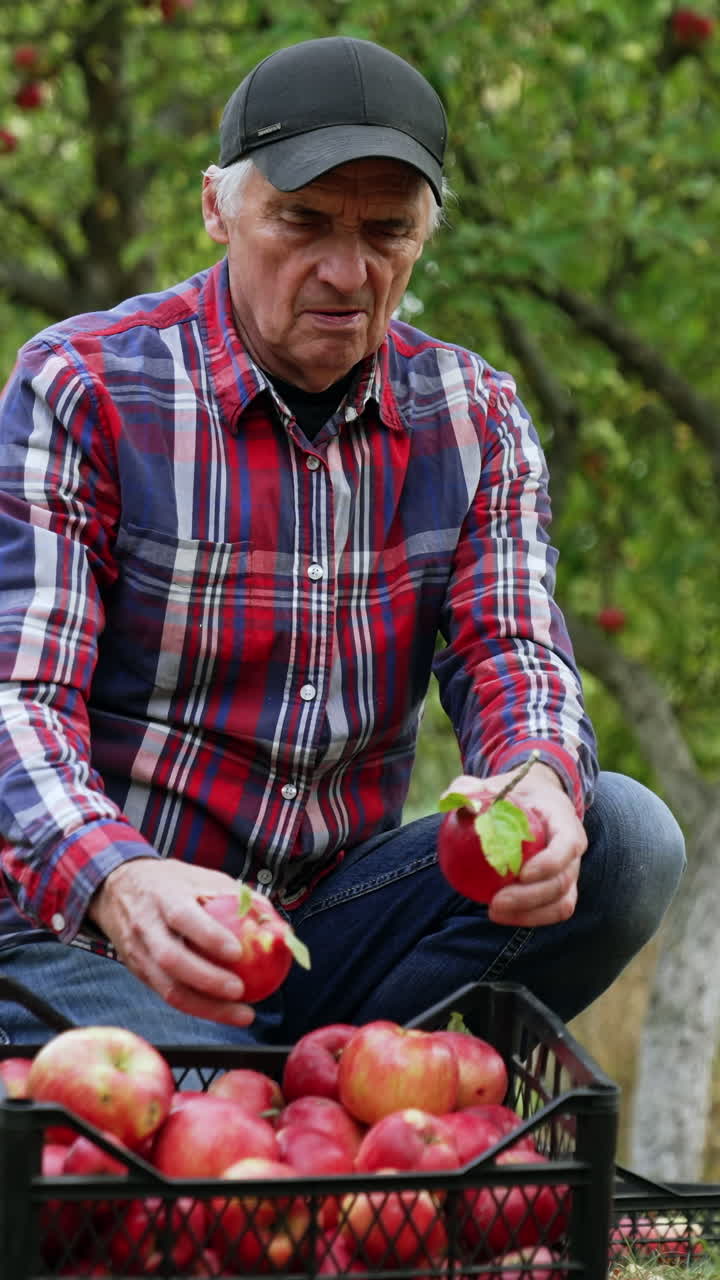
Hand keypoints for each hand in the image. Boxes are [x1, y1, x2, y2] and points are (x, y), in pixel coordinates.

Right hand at [87, 858, 254, 1025]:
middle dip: (208, 980)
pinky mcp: (139, 973)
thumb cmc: (173, 883)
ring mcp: (138, 953)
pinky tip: (226, 1012)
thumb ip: (241, 899)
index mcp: (164, 896)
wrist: (116, 889)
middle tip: (241, 991)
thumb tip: (282, 928)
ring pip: (168, 988)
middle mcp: (146, 926)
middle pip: (172, 960)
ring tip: (243, 1014)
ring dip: (207, 1007)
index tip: (238, 952)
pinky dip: (198, 1008)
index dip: (209, 936)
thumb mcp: (203, 877)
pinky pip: (168, 995)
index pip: (183, 917)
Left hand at [483, 762, 586, 927]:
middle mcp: (573, 851)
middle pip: (564, 881)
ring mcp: (569, 873)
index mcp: (564, 821)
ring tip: (493, 912)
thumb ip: (471, 788)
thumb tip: (459, 799)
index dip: (550, 863)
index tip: (522, 873)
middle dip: (532, 897)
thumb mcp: (492, 785)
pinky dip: (528, 918)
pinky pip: (550, 911)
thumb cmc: (511, 794)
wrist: (533, 803)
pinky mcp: (559, 891)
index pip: (568, 845)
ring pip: (561, 903)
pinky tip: (497, 915)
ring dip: (530, 914)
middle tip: (496, 902)